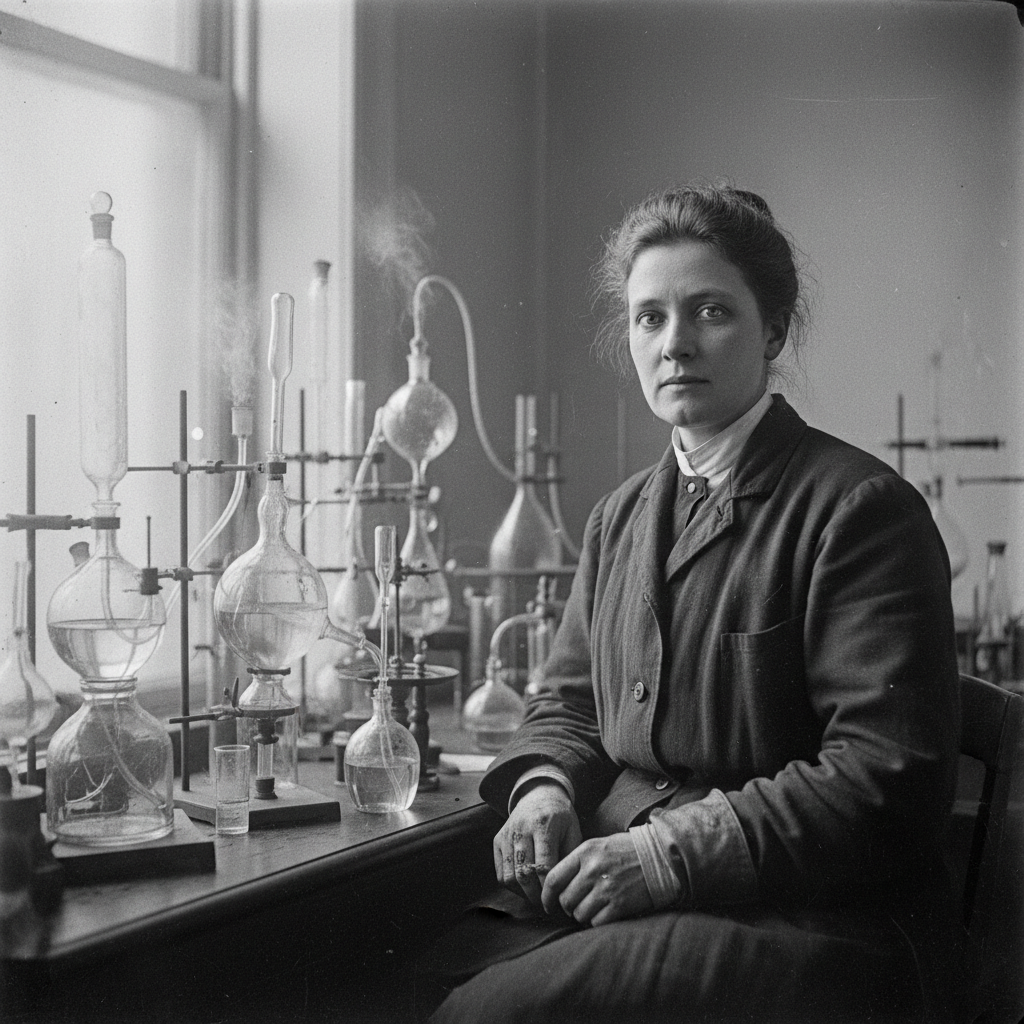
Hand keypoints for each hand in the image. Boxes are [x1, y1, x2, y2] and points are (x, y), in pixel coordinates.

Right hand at [494, 781, 581, 906]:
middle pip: (524, 874)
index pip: (544, 866)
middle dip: (536, 896)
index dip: (550, 888)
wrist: (538, 794)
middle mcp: (521, 829)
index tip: (558, 900)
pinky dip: (511, 886)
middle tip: (547, 905)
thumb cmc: (561, 816)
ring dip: (523, 894)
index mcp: (544, 824)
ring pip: (509, 876)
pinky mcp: (497, 840)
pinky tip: (525, 888)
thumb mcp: (573, 830)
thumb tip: (567, 888)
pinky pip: (500, 872)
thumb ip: (570, 857)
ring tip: (536, 898)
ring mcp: (507, 834)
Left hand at [541, 833, 652, 926]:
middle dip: (568, 907)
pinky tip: (606, 912)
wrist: (661, 857)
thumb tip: (556, 885)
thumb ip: (578, 861)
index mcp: (585, 852)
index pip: (553, 878)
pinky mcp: (620, 905)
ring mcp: (606, 888)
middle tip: (578, 905)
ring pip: (579, 914)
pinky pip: (596, 922)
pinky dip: (598, 921)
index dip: (546, 896)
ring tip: (595, 906)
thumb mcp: (600, 845)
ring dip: (583, 915)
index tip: (547, 905)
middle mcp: (593, 870)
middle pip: (565, 900)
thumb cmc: (627, 851)